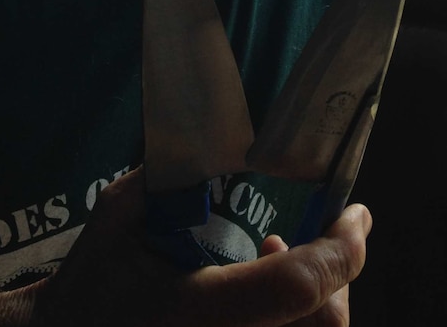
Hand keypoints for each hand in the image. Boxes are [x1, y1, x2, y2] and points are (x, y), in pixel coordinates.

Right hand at [26, 167, 370, 325]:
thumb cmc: (91, 283)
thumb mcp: (122, 213)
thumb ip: (175, 176)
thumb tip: (228, 137)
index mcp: (196, 313)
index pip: (296, 286)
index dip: (341, 250)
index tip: (355, 213)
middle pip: (323, 325)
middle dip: (335, 276)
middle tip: (302, 239)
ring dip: (316, 301)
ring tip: (273, 262)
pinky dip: (296, 322)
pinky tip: (260, 299)